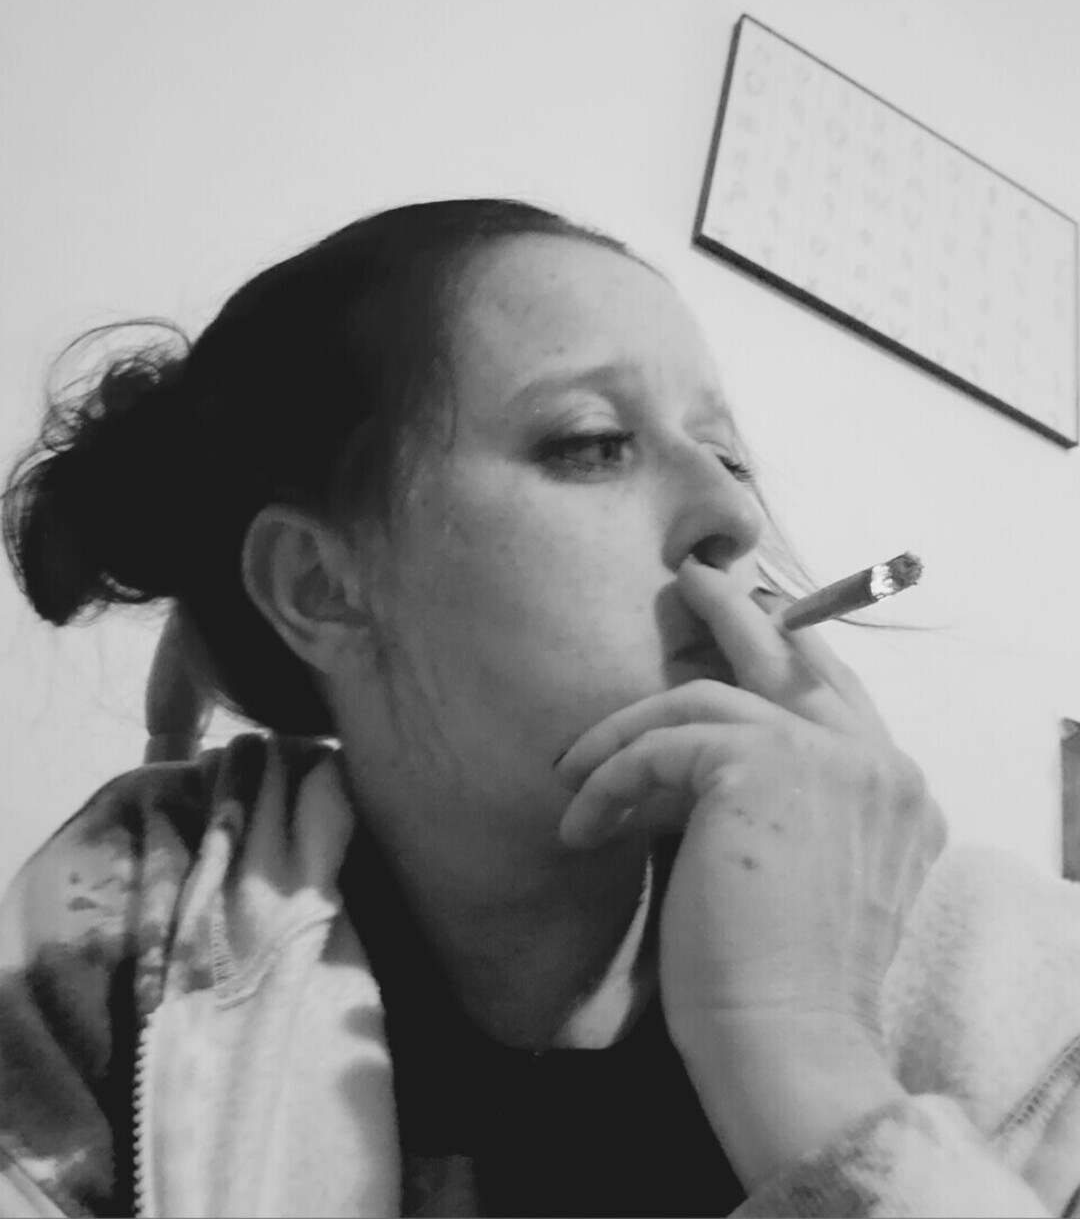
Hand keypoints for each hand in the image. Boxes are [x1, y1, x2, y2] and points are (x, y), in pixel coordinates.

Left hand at [555, 554, 946, 1177]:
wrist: (790, 1040)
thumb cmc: (781, 981)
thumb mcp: (793, 872)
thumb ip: (770, 805)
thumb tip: (684, 767)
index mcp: (897, 792)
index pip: (832, 694)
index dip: (776, 658)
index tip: (728, 635)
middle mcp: (878, 761)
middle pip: (792, 654)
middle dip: (734, 611)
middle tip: (690, 581)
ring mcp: (830, 755)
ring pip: (705, 698)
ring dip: (626, 730)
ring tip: (573, 763)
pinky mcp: (764, 763)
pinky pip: (662, 745)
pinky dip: (611, 778)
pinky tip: (579, 822)